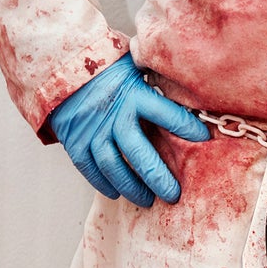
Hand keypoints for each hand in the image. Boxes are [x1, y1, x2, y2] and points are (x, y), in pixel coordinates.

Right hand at [48, 53, 209, 206]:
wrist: (62, 66)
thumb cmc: (108, 70)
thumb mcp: (135, 68)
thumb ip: (156, 86)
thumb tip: (189, 99)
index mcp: (133, 94)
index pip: (166, 113)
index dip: (186, 127)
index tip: (204, 140)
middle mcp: (113, 114)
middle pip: (138, 152)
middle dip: (158, 177)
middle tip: (174, 196)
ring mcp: (91, 129)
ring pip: (113, 165)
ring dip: (132, 187)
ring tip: (147, 200)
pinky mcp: (73, 140)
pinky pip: (89, 168)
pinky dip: (103, 183)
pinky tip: (117, 193)